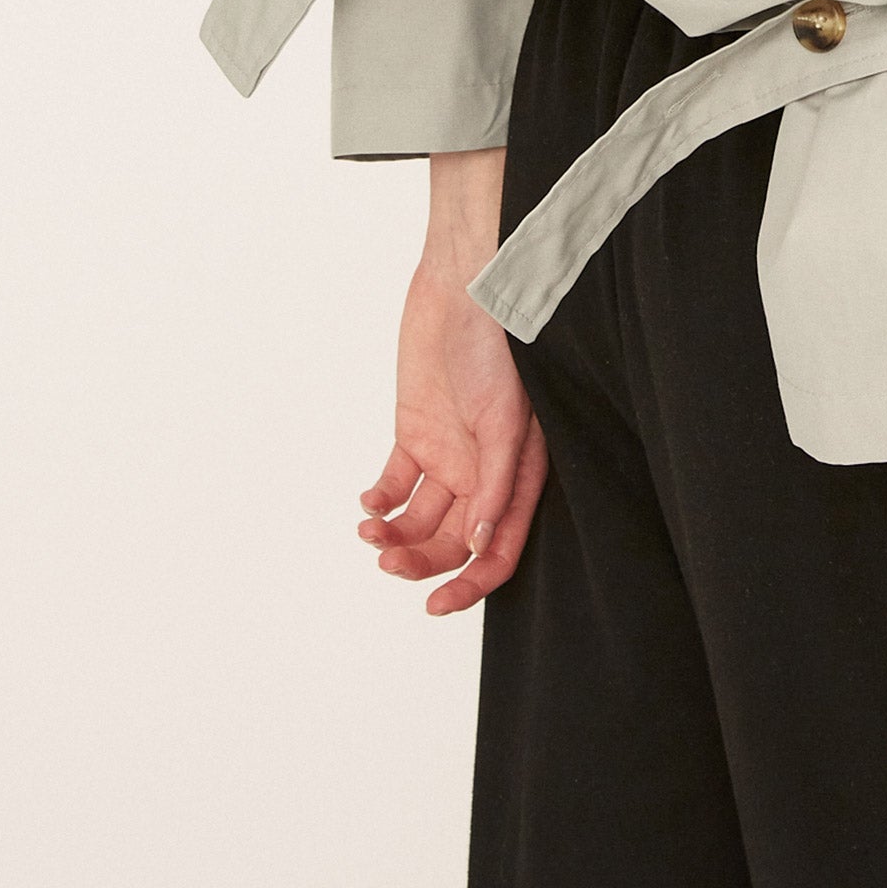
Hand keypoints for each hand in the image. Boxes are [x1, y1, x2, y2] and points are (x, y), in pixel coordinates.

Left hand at [355, 148, 547, 617]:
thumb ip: (495, 483)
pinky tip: (368, 502)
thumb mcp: (505, 417)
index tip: (434, 606)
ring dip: (393, 536)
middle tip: (384, 562)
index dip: (470, 584)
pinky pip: (396, 484)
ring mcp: (449, 453)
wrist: (464, 281)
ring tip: (369, 531)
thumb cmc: (500, 342)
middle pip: (451, 542)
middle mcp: (483, 471)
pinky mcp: (416, 431)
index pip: (497, 549)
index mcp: (518, 473)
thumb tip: (478, 544)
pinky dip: (379, 502)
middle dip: (418, 562)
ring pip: (419, 519)